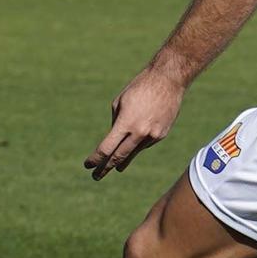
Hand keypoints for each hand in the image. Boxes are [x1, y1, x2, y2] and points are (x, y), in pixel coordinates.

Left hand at [86, 65, 186, 179]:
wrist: (168, 81)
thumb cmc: (140, 87)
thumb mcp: (120, 103)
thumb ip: (116, 124)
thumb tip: (115, 140)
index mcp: (126, 123)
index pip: (106, 148)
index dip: (95, 159)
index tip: (88, 165)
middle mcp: (139, 132)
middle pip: (119, 157)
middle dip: (106, 168)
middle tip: (96, 176)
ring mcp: (152, 135)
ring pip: (133, 152)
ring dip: (123, 160)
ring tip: (115, 168)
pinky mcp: (161, 134)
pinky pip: (145, 144)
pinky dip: (138, 145)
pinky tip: (135, 144)